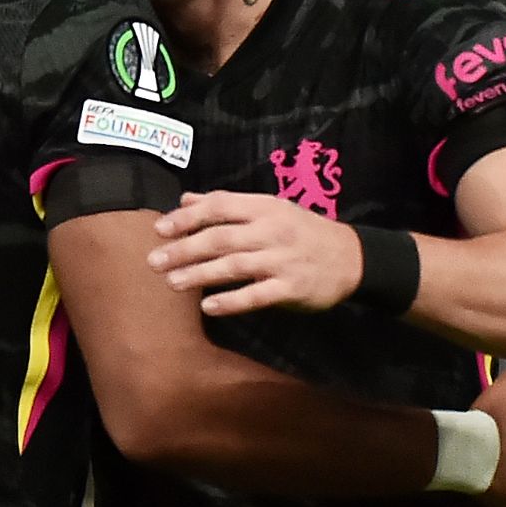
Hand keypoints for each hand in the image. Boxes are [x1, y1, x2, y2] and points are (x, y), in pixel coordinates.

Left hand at [148, 191, 362, 315]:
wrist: (351, 258)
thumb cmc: (302, 231)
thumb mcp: (270, 209)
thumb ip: (227, 205)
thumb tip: (185, 199)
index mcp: (265, 207)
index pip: (220, 207)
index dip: (187, 217)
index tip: (159, 229)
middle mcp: (272, 231)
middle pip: (221, 238)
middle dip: (184, 249)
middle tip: (154, 261)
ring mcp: (282, 260)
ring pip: (234, 266)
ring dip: (200, 274)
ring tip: (172, 282)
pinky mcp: (291, 288)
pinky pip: (256, 296)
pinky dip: (232, 301)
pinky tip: (208, 307)